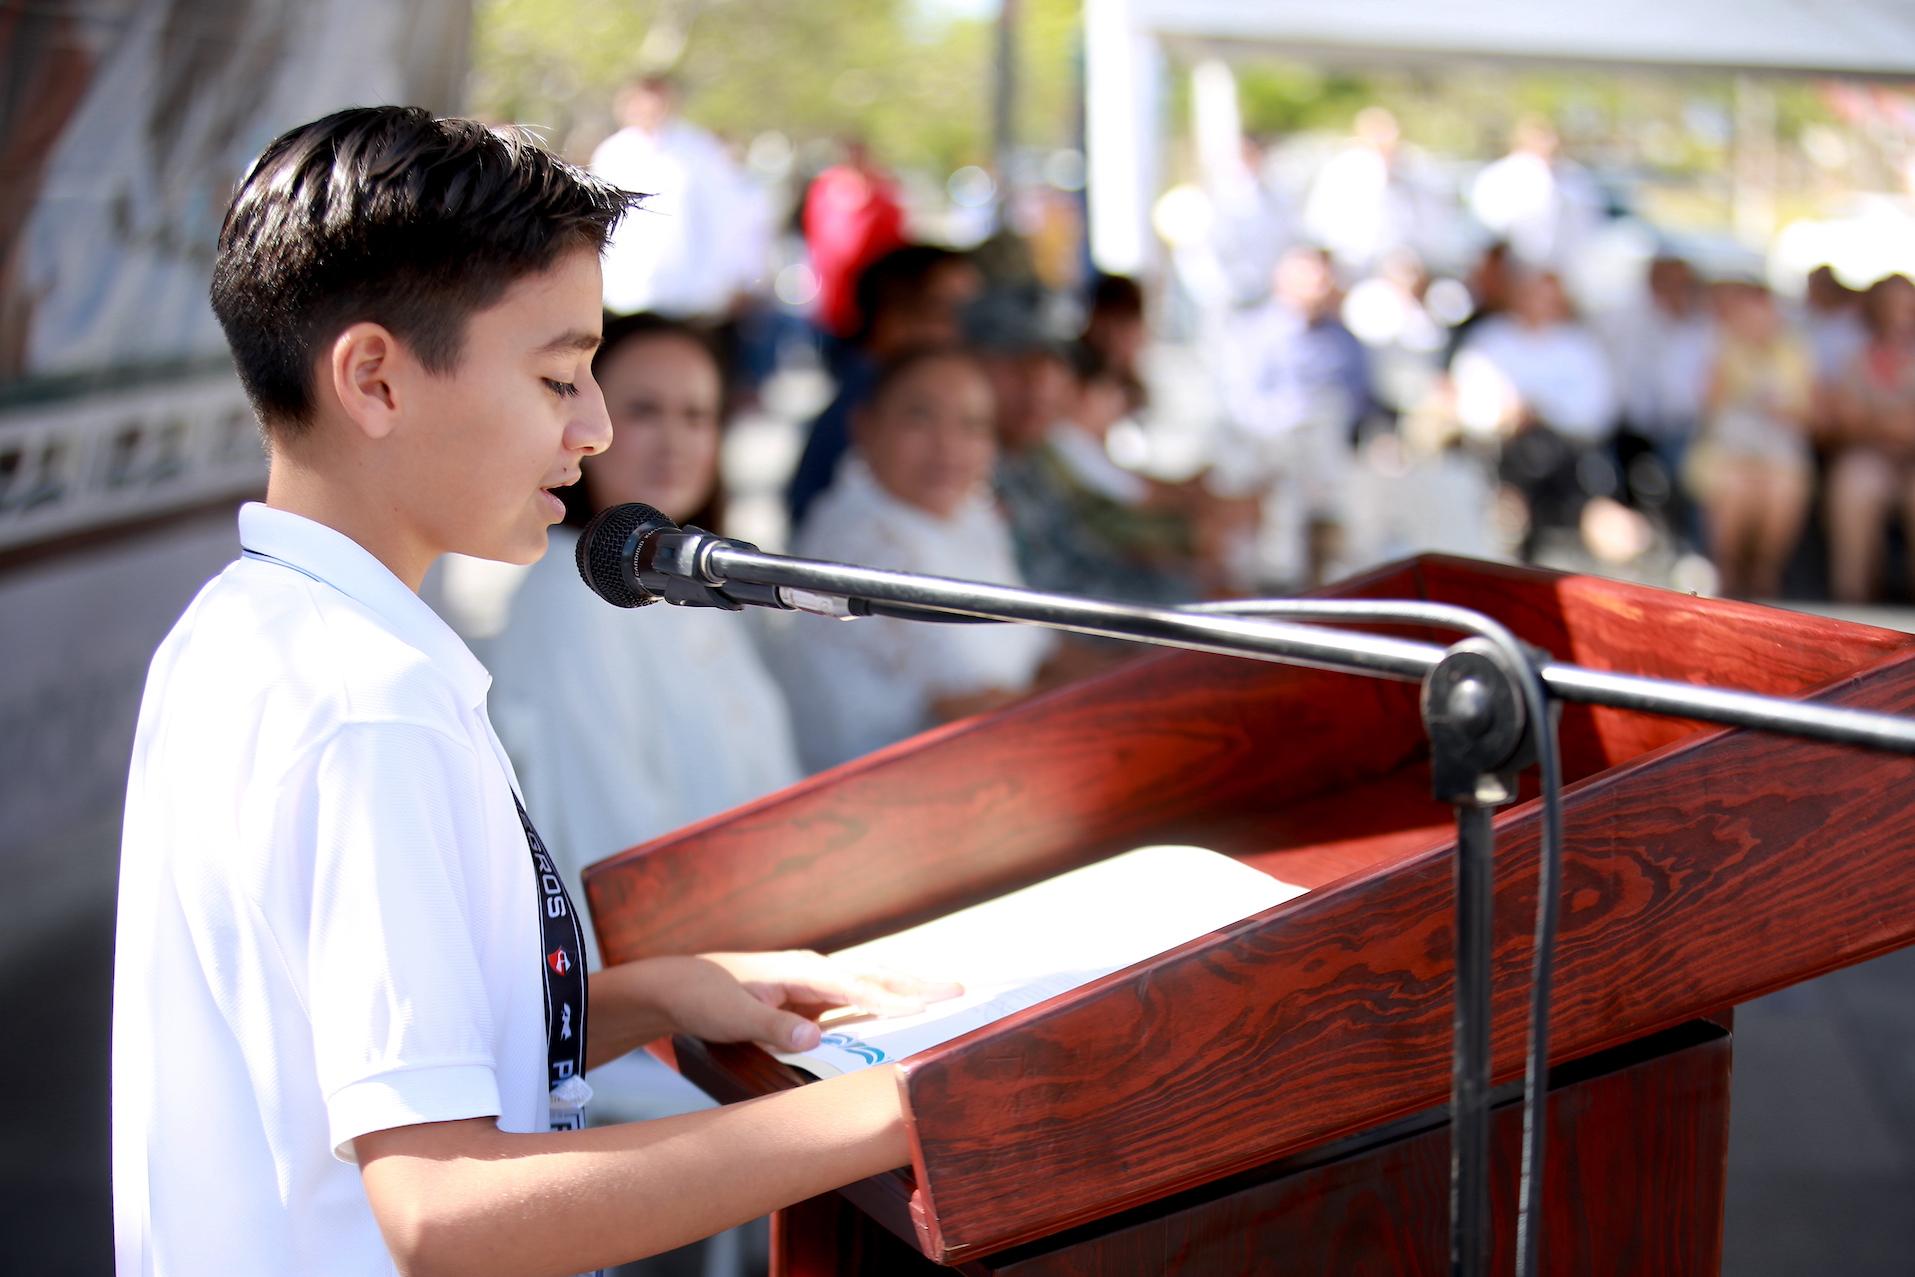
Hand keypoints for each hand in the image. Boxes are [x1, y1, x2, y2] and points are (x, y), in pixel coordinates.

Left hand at [696, 950, 962, 1048]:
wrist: (677, 986)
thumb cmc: (705, 997)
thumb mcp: (734, 1017)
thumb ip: (775, 1027)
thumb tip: (817, 1039)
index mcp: (802, 970)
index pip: (859, 988)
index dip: (894, 1000)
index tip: (929, 1008)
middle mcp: (814, 971)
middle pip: (875, 976)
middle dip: (918, 985)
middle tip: (962, 991)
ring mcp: (813, 983)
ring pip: (870, 983)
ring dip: (907, 990)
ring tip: (948, 994)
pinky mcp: (808, 998)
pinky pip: (856, 999)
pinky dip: (884, 1003)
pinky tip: (903, 1014)